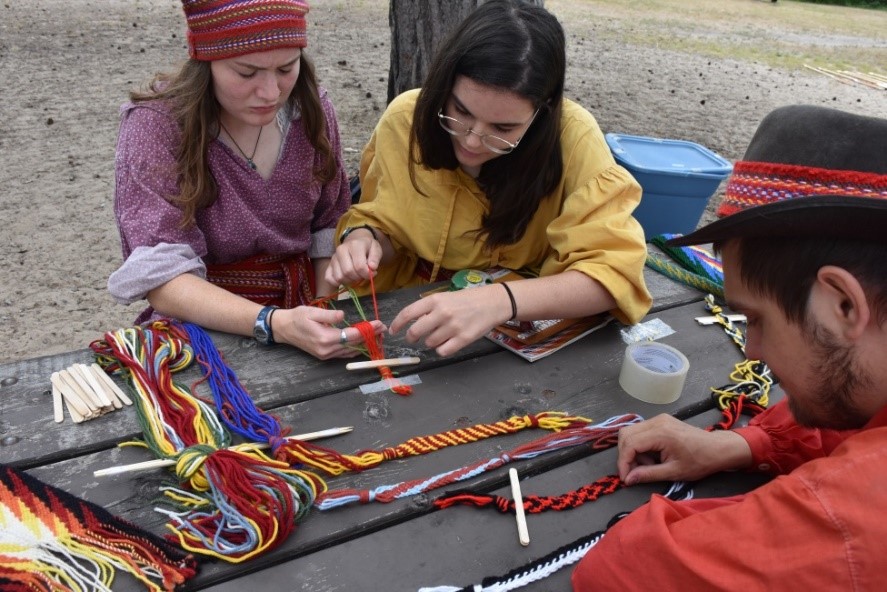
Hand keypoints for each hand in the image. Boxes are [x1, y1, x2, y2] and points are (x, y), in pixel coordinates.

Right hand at [272, 305, 385, 359]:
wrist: (283, 328)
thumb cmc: (297, 317)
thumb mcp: (312, 311)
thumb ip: (329, 315)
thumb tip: (343, 315)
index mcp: (325, 338)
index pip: (352, 335)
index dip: (367, 330)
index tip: (378, 324)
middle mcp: (327, 350)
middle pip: (354, 345)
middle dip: (370, 337)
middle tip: (382, 329)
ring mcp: (326, 355)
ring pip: (350, 352)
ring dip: (365, 344)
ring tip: (377, 335)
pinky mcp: (324, 355)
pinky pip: (344, 354)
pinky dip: (355, 348)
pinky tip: (363, 342)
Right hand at [324, 230, 381, 287]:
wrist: (356, 241)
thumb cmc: (367, 247)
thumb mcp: (376, 249)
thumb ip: (375, 258)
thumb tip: (372, 267)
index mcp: (354, 245)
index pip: (359, 266)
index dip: (367, 274)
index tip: (372, 273)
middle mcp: (341, 250)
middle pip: (348, 272)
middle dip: (358, 277)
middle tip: (363, 274)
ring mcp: (333, 258)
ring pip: (339, 277)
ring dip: (349, 281)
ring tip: (356, 275)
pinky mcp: (329, 265)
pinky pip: (329, 278)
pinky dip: (337, 283)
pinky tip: (346, 279)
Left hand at [389, 285, 511, 356]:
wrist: (493, 302)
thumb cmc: (467, 300)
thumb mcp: (445, 297)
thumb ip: (429, 308)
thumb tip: (411, 322)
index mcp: (435, 300)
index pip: (408, 313)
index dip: (397, 324)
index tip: (393, 331)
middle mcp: (442, 313)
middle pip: (415, 332)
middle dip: (411, 338)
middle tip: (413, 339)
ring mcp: (453, 327)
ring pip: (429, 343)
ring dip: (430, 342)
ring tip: (440, 336)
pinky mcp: (463, 339)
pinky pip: (442, 351)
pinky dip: (441, 350)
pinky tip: (447, 343)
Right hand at [617, 414, 752, 485]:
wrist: (718, 448)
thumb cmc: (700, 461)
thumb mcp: (674, 472)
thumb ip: (648, 474)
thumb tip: (628, 479)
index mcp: (660, 433)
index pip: (629, 444)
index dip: (623, 462)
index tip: (626, 478)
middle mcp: (656, 421)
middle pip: (626, 434)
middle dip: (626, 455)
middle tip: (635, 472)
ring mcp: (658, 419)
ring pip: (631, 432)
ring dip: (633, 450)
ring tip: (648, 465)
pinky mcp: (661, 421)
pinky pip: (641, 431)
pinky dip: (640, 445)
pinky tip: (653, 457)